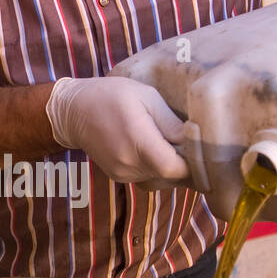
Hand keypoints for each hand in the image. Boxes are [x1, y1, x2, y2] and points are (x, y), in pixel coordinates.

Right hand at [46, 76, 189, 185]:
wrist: (74, 112)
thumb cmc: (111, 96)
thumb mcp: (145, 96)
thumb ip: (170, 121)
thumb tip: (194, 138)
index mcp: (138, 141)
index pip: (175, 169)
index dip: (194, 163)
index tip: (202, 148)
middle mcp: (129, 164)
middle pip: (172, 177)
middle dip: (188, 165)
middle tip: (195, 145)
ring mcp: (123, 174)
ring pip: (162, 181)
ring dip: (173, 168)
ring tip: (174, 145)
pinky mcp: (120, 178)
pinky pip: (149, 180)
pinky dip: (159, 169)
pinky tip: (157, 151)